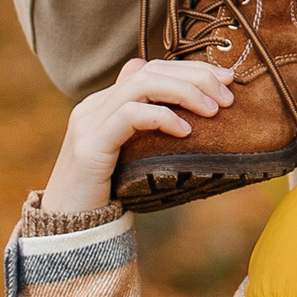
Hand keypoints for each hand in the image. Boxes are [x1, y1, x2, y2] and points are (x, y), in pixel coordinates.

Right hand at [42, 56, 233, 213]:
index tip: (226, 79)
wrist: (68, 228)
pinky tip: (185, 131)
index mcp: (103, 104)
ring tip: (214, 111)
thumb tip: (176, 108)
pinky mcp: (90, 146)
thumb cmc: (107, 194)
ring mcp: (89, 123)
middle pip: (149, 71)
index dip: (189, 69)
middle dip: (194, 76)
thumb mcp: (132, 155)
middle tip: (228, 93)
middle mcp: (94, 106)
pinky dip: (161, 117)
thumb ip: (147, 129)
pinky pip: (129, 116)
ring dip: (184, 92)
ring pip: (141, 85)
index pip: (150, 69)